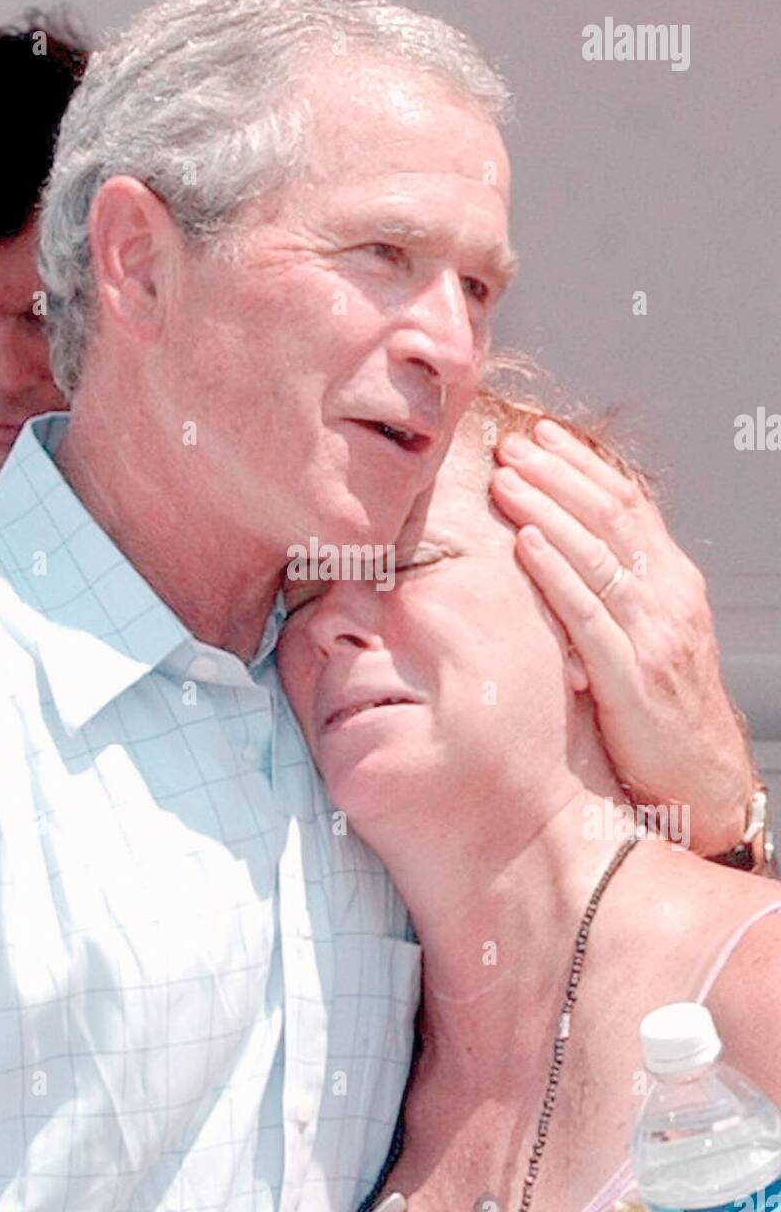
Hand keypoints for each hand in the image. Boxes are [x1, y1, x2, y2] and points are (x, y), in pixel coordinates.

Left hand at [489, 417, 753, 856]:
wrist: (705, 775)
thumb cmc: (665, 706)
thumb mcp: (650, 632)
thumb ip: (617, 589)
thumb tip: (564, 546)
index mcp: (673, 581)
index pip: (628, 503)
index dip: (582, 465)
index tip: (541, 436)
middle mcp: (669, 597)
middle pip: (611, 516)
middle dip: (558, 474)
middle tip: (512, 445)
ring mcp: (653, 634)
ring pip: (598, 554)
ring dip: (548, 510)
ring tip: (507, 478)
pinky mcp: (632, 675)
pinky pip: (588, 613)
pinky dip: (555, 572)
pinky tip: (524, 543)